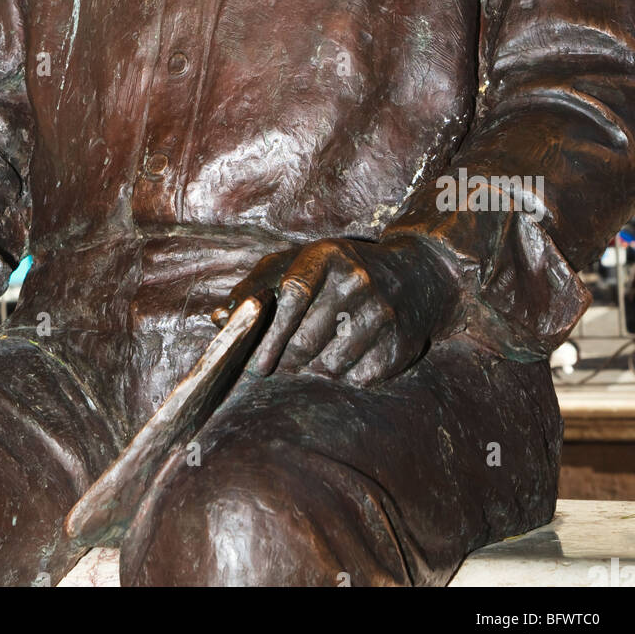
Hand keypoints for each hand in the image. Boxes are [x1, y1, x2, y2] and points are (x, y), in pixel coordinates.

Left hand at [213, 235, 457, 387]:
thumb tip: (218, 318)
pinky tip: (348, 355)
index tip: (258, 363)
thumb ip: (257, 286)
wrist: (416, 275)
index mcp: (328, 255)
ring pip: (330, 365)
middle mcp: (358, 280)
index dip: (270, 334)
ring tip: (318, 353)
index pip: (292, 296)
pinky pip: (358, 377)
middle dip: (286, 360)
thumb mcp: (300, 262)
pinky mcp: (400, 342)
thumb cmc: (342, 270)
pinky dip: (345, 375)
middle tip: (279, 365)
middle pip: (307, 339)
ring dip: (315, 369)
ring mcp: (382, 312)